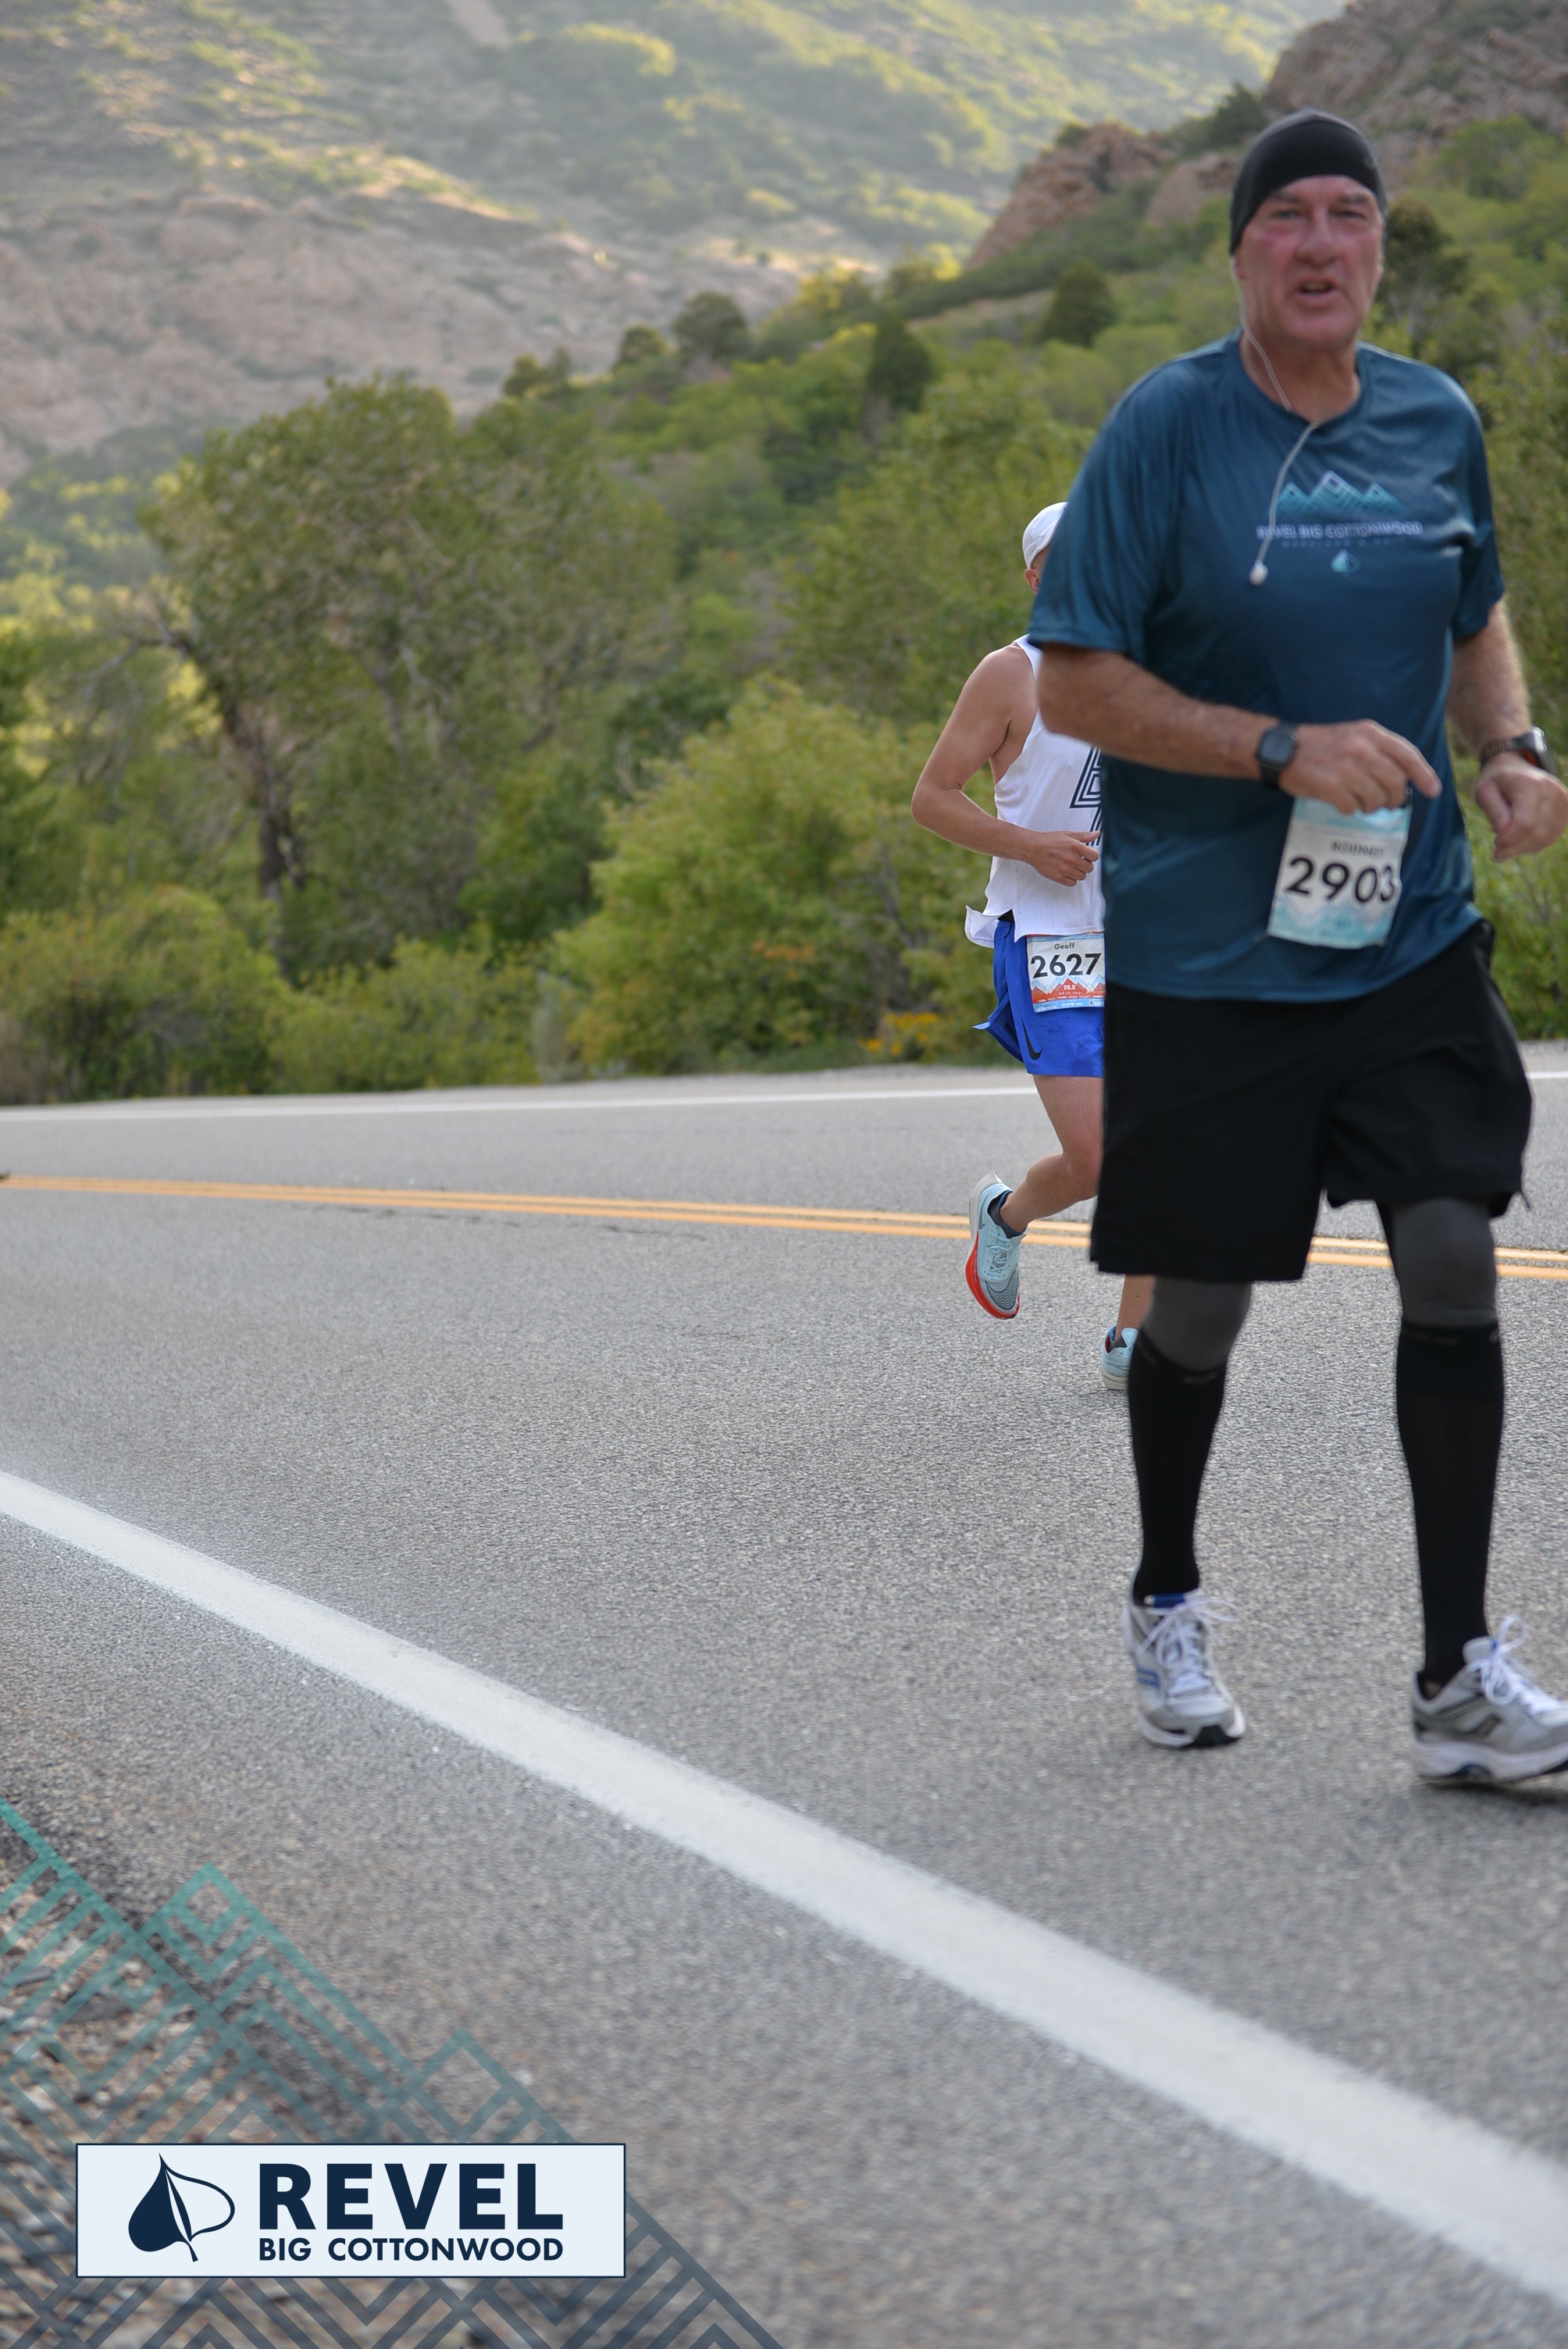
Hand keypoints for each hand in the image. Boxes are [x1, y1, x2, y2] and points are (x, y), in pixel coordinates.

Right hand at [1020, 829, 1099, 884]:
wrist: (1033, 848)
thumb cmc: (1048, 841)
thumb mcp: (1068, 835)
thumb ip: (1084, 836)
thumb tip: (1096, 834)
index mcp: (1075, 847)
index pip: (1095, 856)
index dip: (1092, 855)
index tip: (1088, 855)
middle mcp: (1072, 859)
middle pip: (1090, 868)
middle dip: (1086, 864)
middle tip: (1080, 860)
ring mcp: (1065, 869)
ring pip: (1082, 876)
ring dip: (1079, 872)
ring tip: (1073, 866)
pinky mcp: (1059, 877)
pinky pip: (1072, 883)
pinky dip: (1071, 879)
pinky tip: (1067, 872)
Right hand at [1282, 721, 1441, 811]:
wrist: (1284, 750)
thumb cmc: (1322, 745)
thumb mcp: (1353, 735)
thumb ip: (1378, 750)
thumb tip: (1402, 779)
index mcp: (1370, 733)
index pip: (1407, 755)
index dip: (1424, 775)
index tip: (1433, 791)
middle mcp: (1361, 749)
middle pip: (1395, 782)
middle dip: (1395, 798)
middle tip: (1387, 804)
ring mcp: (1346, 768)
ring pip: (1376, 798)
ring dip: (1372, 806)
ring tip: (1363, 803)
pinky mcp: (1331, 786)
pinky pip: (1353, 807)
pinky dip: (1351, 809)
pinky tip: (1343, 803)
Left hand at [1475, 755, 1567, 862]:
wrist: (1516, 767)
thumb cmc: (1496, 782)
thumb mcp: (1484, 791)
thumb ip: (1493, 811)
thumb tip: (1503, 830)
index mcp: (1529, 784)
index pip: (1525, 822)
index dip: (1510, 839)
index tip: (1496, 844)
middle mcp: (1551, 790)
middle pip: (1537, 833)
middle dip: (1515, 847)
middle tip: (1499, 851)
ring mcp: (1562, 799)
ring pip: (1546, 838)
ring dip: (1524, 847)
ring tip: (1508, 845)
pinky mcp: (1566, 808)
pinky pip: (1551, 836)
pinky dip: (1534, 843)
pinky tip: (1521, 840)